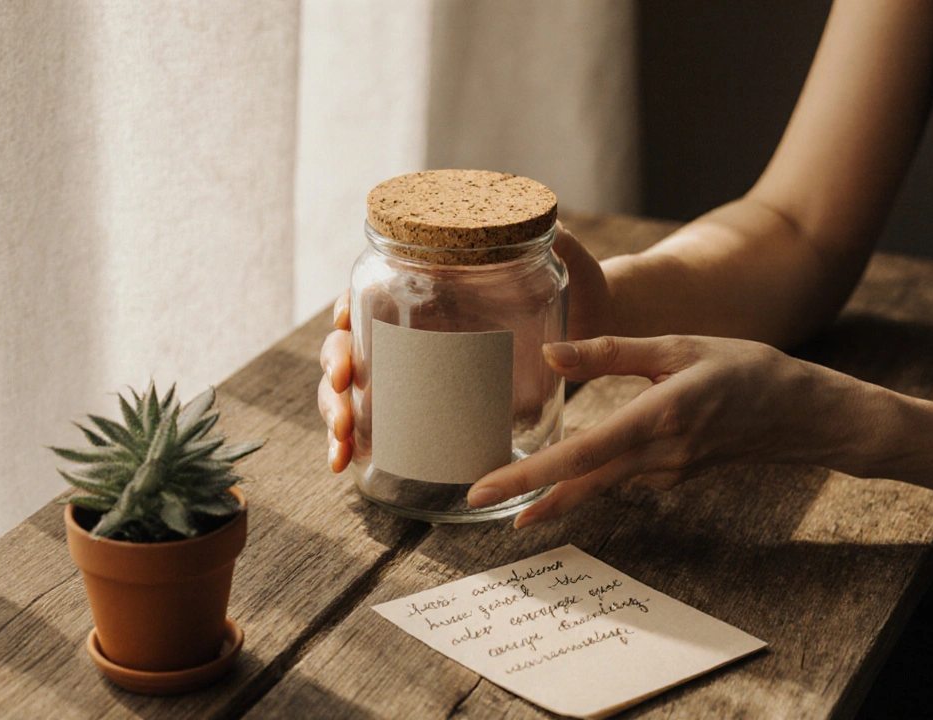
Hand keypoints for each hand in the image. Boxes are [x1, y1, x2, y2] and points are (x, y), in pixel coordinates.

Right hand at [317, 223, 613, 471]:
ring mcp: (421, 370)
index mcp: (432, 287)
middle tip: (340, 397)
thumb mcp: (571, 263)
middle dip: (333, 377)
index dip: (345, 309)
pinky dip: (357, 442)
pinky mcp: (437, 405)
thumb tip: (552, 225)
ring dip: (337, 415)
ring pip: (357, 390)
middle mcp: (416, 327)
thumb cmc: (582, 288)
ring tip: (340, 447)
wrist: (599, 332)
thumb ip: (560, 244)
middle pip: (350, 347)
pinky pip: (385, 423)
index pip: (368, 293)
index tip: (342, 323)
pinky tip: (345, 462)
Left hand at [466, 335, 880, 527]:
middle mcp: (660, 455)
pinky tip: (577, 462)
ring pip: (599, 483)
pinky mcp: (672, 475)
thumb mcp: (679, 346)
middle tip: (476, 501)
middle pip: (581, 483)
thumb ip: (611, 351)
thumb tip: (549, 353)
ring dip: (555, 489)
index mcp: (658, 417)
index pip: (582, 453)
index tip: (489, 490)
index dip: (532, 475)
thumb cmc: (744, 369)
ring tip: (508, 486)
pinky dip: (592, 474)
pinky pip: (622, 474)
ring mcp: (667, 472)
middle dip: (527, 496)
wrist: (802, 413)